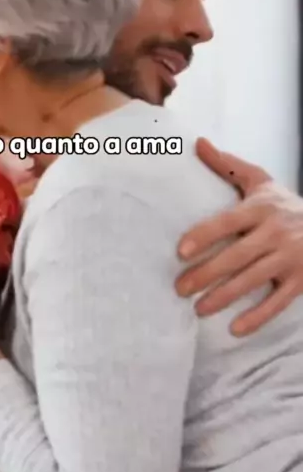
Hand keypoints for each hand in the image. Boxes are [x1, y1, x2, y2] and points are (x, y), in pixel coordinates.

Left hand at [176, 138, 302, 335]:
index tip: (180, 252)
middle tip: (179, 288)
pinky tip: (234, 329)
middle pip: (237, 255)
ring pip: (254, 280)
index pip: (228, 222)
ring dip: (225, 297)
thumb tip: (198, 142)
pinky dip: (257, 317)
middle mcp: (276, 232)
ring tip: (198, 309)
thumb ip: (228, 166)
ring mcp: (291, 258)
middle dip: (207, 274)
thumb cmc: (285, 204)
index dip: (204, 235)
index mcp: (261, 208)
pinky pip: (278, 302)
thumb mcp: (261, 181)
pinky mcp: (301, 281)